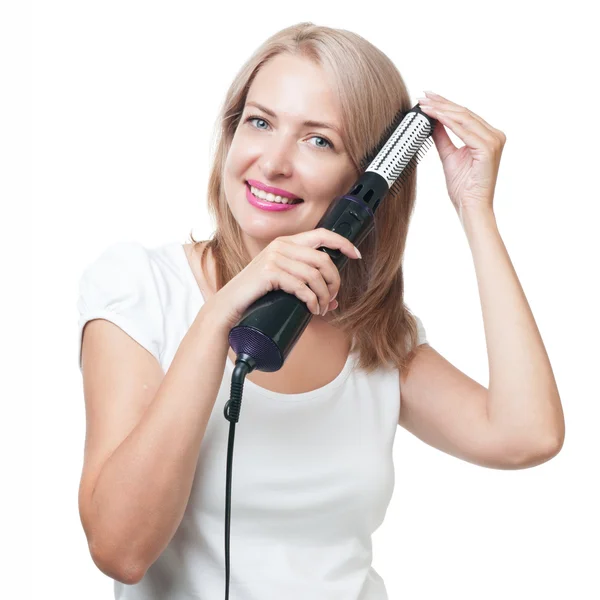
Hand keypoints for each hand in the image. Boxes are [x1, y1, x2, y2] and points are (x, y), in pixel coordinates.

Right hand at [207, 228, 361, 329]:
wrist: (229, 306)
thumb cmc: (257, 296)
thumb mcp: (283, 284)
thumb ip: (305, 285)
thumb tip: (333, 301)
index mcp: (286, 242)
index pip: (322, 234)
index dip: (343, 243)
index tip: (357, 255)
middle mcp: (281, 246)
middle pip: (323, 260)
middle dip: (334, 282)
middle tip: (331, 299)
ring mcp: (274, 258)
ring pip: (315, 275)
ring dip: (324, 296)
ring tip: (321, 309)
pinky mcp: (269, 272)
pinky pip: (301, 286)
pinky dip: (312, 300)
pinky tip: (312, 309)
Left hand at [417, 91, 505, 222]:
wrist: (471, 206)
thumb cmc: (463, 187)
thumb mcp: (449, 156)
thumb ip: (443, 138)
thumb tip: (432, 122)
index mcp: (488, 136)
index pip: (464, 115)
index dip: (445, 105)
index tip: (428, 98)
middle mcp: (495, 135)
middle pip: (464, 113)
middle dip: (442, 103)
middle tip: (424, 96)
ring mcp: (493, 141)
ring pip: (464, 118)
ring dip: (442, 109)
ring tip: (425, 104)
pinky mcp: (488, 148)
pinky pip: (464, 130)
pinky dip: (447, 121)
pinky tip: (434, 115)